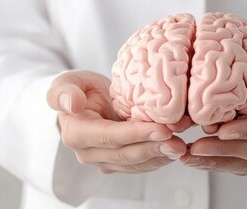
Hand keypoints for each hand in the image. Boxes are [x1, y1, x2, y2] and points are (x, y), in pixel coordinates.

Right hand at [46, 70, 191, 173]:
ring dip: (160, 156)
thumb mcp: (68, 81)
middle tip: (178, 142)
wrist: (84, 102)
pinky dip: (159, 157)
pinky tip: (175, 148)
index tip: (162, 129)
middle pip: (125, 154)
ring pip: (135, 164)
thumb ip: (64, 92)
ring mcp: (103, 162)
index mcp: (76, 134)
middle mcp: (88, 153)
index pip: (109, 137)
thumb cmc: (78, 88)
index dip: (136, 134)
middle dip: (154, 149)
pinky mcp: (117, 164)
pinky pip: (140, 165)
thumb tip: (72, 104)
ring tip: (182, 146)